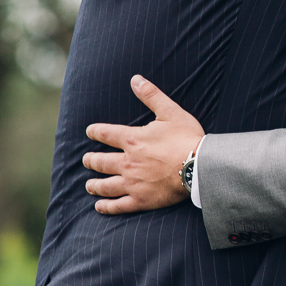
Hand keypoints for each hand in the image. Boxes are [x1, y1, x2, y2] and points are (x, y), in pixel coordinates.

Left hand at [82, 74, 206, 213]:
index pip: (106, 134)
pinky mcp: (141, 200)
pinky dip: (107, 206)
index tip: (90, 132)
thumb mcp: (170, 112)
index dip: (96, 132)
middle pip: (101, 161)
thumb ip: (151, 95)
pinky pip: (118, 205)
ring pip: (106, 185)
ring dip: (94, 184)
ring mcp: (132, 183)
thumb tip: (135, 79)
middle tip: (86, 160)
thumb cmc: (187, 138)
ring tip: (88, 185)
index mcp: (132, 139)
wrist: (199, 167)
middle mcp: (127, 162)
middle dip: (91, 160)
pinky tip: (99, 206)